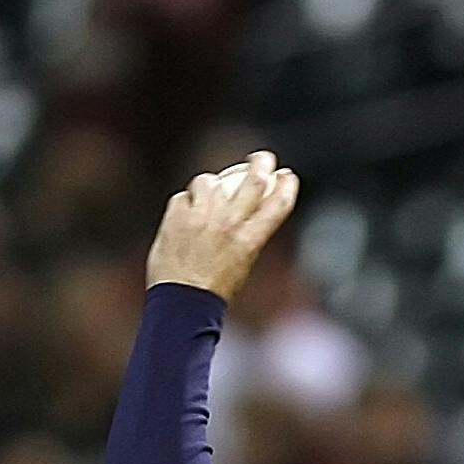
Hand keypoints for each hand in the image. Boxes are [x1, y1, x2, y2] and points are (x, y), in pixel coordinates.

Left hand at [145, 150, 302, 297]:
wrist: (181, 305)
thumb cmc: (213, 291)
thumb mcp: (242, 264)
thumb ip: (245, 235)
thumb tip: (247, 212)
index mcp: (250, 240)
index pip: (278, 203)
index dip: (286, 185)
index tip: (287, 175)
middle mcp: (229, 225)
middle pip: (253, 181)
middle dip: (262, 164)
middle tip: (262, 158)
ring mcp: (201, 218)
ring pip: (209, 181)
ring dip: (210, 185)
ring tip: (207, 194)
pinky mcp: (176, 218)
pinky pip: (183, 197)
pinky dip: (184, 204)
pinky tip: (184, 216)